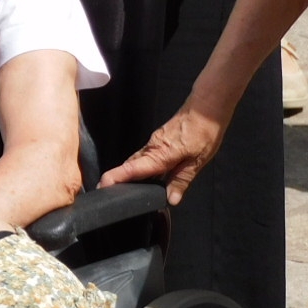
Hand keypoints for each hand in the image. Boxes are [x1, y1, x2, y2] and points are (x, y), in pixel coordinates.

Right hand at [99, 101, 228, 204]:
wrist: (205, 108)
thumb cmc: (204, 132)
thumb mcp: (198, 161)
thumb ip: (182, 180)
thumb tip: (171, 200)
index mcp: (160, 154)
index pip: (131, 169)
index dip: (115, 178)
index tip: (101, 186)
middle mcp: (151, 148)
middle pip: (128, 165)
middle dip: (116, 179)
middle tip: (110, 195)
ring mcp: (153, 142)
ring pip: (135, 160)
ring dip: (127, 174)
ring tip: (124, 190)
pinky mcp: (158, 140)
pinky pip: (143, 156)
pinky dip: (138, 167)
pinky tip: (145, 176)